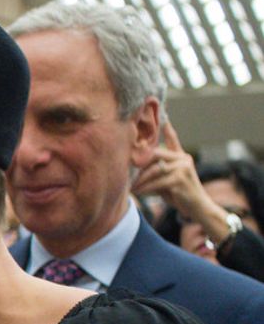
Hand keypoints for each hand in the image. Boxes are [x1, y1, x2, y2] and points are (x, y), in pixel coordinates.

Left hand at [131, 121, 229, 259]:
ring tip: (131, 187)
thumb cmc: (180, 195)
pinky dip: (145, 188)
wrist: (198, 208)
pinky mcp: (180, 180)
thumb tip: (136, 168)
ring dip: (140, 180)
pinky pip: (157, 182)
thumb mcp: (168, 180)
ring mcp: (183, 168)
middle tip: (125, 167)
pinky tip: (139, 192)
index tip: (162, 115)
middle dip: (139, 163)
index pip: (172, 139)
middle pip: (155, 154)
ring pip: (154, 170)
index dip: (167, 128)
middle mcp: (183, 159)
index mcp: (181, 157)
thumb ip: (157, 171)